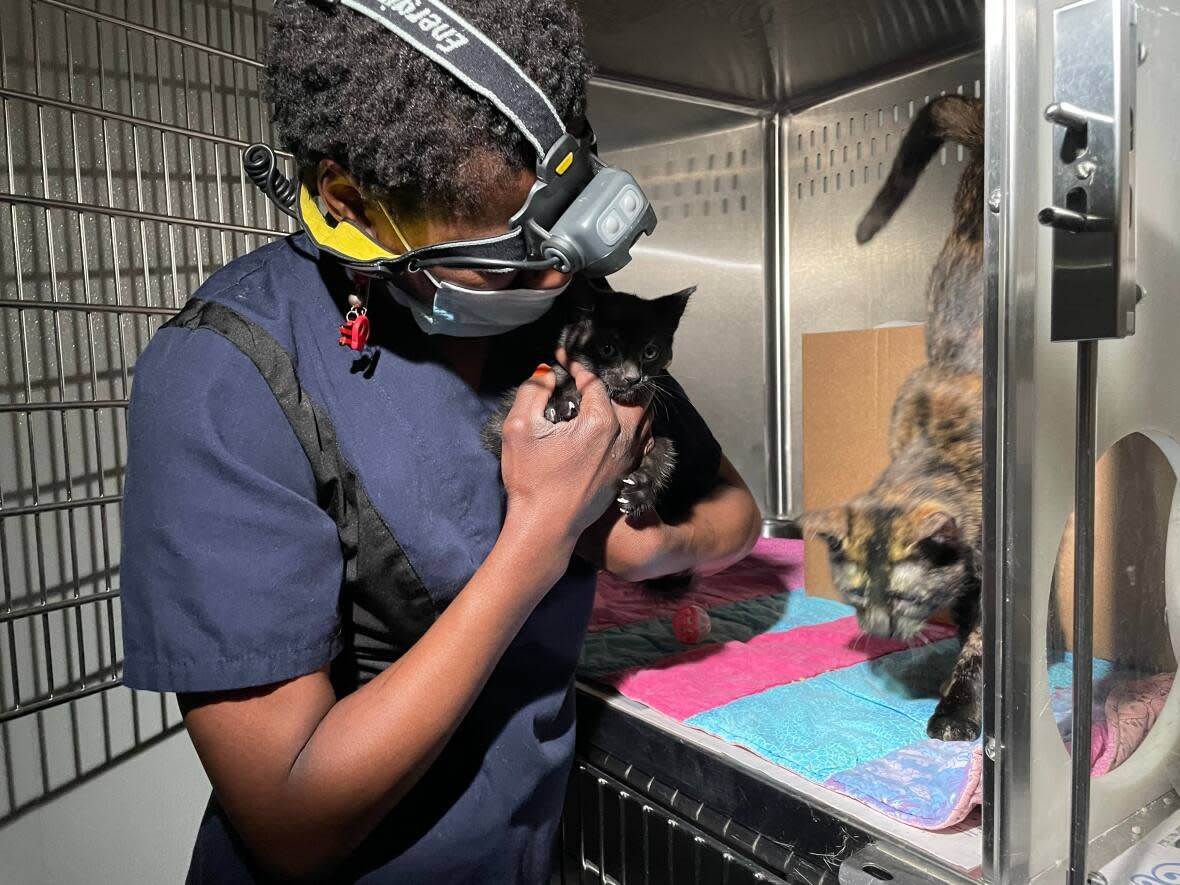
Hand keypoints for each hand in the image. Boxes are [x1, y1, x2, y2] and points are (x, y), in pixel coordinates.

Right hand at [500, 361, 650, 544]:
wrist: (545, 527)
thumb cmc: (531, 479)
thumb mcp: (520, 427)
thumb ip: (533, 391)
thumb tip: (545, 372)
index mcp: (600, 422)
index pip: (594, 380)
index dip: (577, 364)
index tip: (562, 357)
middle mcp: (622, 437)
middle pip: (634, 394)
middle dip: (614, 378)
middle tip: (593, 373)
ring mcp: (628, 457)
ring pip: (644, 417)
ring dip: (629, 400)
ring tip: (608, 393)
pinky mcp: (626, 473)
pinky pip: (642, 440)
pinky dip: (635, 425)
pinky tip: (617, 424)